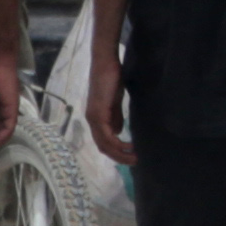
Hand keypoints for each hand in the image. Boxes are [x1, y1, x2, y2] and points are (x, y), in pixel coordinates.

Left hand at [83, 45, 130, 167]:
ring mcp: (93, 118)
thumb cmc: (111, 78)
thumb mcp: (115, 101)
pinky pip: (107, 135)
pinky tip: (129, 145)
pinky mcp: (98, 113)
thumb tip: (118, 132)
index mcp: (95, 118)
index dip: (116, 152)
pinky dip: (118, 144)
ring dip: (120, 153)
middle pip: (103, 147)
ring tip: (135, 157)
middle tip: (135, 161)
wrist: (106, 63)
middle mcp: (91, 120)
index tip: (130, 155)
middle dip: (119, 157)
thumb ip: (115, 116)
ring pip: (105, 144)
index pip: (103, 142)